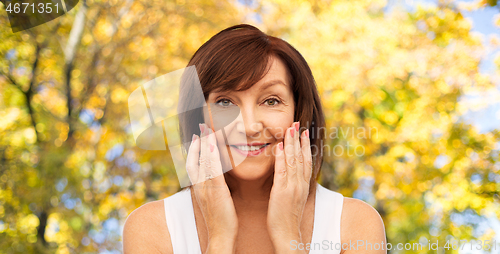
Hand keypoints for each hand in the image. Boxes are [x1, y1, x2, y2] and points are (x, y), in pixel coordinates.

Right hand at [186, 123, 237, 252]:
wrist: (220, 236)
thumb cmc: (220, 219)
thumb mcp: (214, 199)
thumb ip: (213, 187)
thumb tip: (216, 177)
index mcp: (199, 187)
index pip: (193, 163)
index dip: (194, 148)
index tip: (197, 135)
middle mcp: (199, 184)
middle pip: (195, 157)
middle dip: (198, 140)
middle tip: (201, 125)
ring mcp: (206, 187)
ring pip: (203, 160)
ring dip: (204, 142)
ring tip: (207, 127)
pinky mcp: (215, 190)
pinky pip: (212, 169)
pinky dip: (211, 155)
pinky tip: (213, 143)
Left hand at [267, 122, 311, 252]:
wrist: (287, 234)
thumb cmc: (287, 217)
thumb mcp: (293, 198)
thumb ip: (292, 184)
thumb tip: (289, 172)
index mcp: (303, 185)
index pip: (306, 161)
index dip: (305, 145)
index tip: (304, 131)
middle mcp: (300, 184)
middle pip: (301, 157)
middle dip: (298, 139)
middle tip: (297, 123)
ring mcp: (291, 187)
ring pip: (293, 161)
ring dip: (291, 143)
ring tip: (290, 129)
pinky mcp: (281, 191)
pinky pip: (281, 171)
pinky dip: (280, 158)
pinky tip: (278, 146)